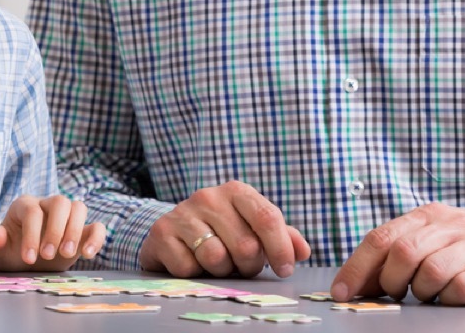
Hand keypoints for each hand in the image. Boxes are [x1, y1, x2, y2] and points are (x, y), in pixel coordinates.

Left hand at [0, 195, 105, 270]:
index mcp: (25, 205)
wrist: (25, 262)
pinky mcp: (83, 232)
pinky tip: (87, 254)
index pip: (33, 212)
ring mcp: (67, 217)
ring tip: (66, 255)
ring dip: (75, 231)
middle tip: (48, 255)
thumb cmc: (10, 252)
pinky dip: (96, 238)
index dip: (32, 234)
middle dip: (56, 230)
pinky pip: (97, 226)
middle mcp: (48, 205)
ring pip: (79, 207)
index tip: (29, 259)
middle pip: (60, 202)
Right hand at [139, 180, 310, 277]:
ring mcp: (182, 212)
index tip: (285, 270)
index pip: (267, 218)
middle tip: (240, 265)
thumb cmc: (220, 231)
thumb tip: (302, 251)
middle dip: (248, 266)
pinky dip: (194, 273)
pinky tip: (191, 262)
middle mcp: (208, 196)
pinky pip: (188, 267)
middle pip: (245, 245)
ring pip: (216, 258)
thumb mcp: (251, 228)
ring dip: (220, 271)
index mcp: (236, 191)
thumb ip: (281, 237)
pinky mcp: (162, 232)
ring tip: (216, 263)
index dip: (280, 248)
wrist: (172, 231)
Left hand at [331, 203, 464, 304]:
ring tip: (428, 295)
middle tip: (395, 295)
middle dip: (390, 281)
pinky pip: (463, 287)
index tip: (342, 292)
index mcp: (429, 215)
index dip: (357, 267)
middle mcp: (450, 225)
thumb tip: (361, 281)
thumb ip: (404, 251)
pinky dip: (449, 299)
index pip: (381, 238)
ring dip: (421, 292)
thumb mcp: (439, 237)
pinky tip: (452, 298)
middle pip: (402, 253)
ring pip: (431, 270)